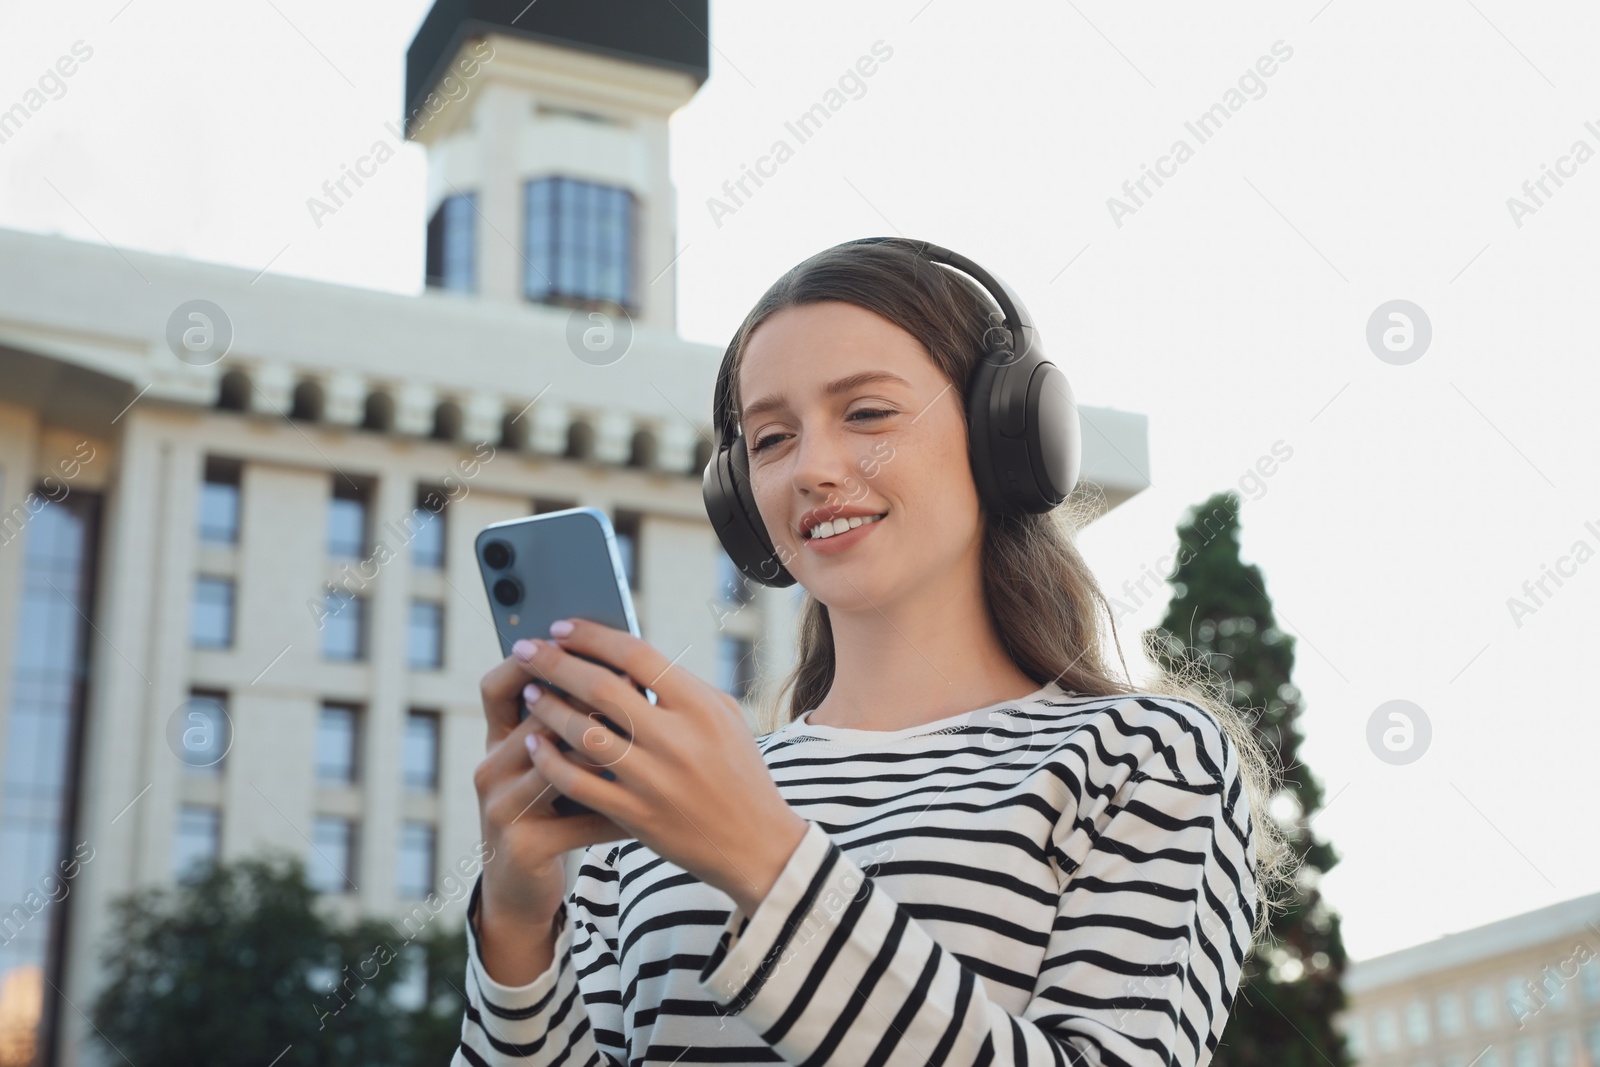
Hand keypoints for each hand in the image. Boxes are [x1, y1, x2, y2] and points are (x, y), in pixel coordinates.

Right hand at [473, 650, 631, 931]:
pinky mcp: (522, 846)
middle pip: (538, 721)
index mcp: (498, 741)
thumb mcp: (549, 766)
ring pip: (559, 768)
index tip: (574, 639)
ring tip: (647, 740)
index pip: (497, 687)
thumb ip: (573, 725)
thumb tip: (628, 672)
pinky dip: (620, 809)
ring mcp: (501, 808)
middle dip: (588, 702)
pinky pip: (582, 820)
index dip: (529, 662)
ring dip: (605, 754)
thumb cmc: (549, 814)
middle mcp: (490, 768)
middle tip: (634, 684)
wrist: (522, 889)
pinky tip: (653, 803)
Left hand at [516, 619, 809, 914]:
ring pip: (583, 734)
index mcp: (700, 706)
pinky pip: (579, 783)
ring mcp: (654, 780)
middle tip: (526, 648)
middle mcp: (676, 739)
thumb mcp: (724, 717)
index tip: (562, 628)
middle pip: (601, 687)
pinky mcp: (636, 816)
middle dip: (554, 663)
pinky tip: (534, 745)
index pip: (636, 654)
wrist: (757, 845)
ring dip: (548, 709)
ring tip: (530, 693)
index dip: (592, 636)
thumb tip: (625, 660)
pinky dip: (550, 761)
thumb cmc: (739, 774)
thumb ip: (680, 687)